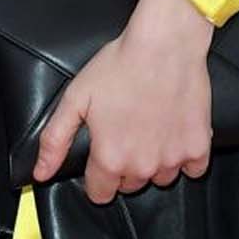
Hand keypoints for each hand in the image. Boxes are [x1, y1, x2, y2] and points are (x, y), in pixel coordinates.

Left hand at [31, 0, 214, 202]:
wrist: (165, 44)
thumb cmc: (120, 66)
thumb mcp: (75, 99)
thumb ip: (55, 141)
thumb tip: (40, 173)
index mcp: (110, 159)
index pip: (100, 194)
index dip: (97, 177)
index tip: (101, 156)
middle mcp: (142, 166)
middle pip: (129, 185)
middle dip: (125, 166)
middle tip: (125, 131)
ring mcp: (173, 158)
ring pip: (160, 177)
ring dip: (154, 162)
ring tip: (150, 129)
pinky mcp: (198, 147)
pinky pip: (192, 169)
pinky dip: (184, 156)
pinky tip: (174, 132)